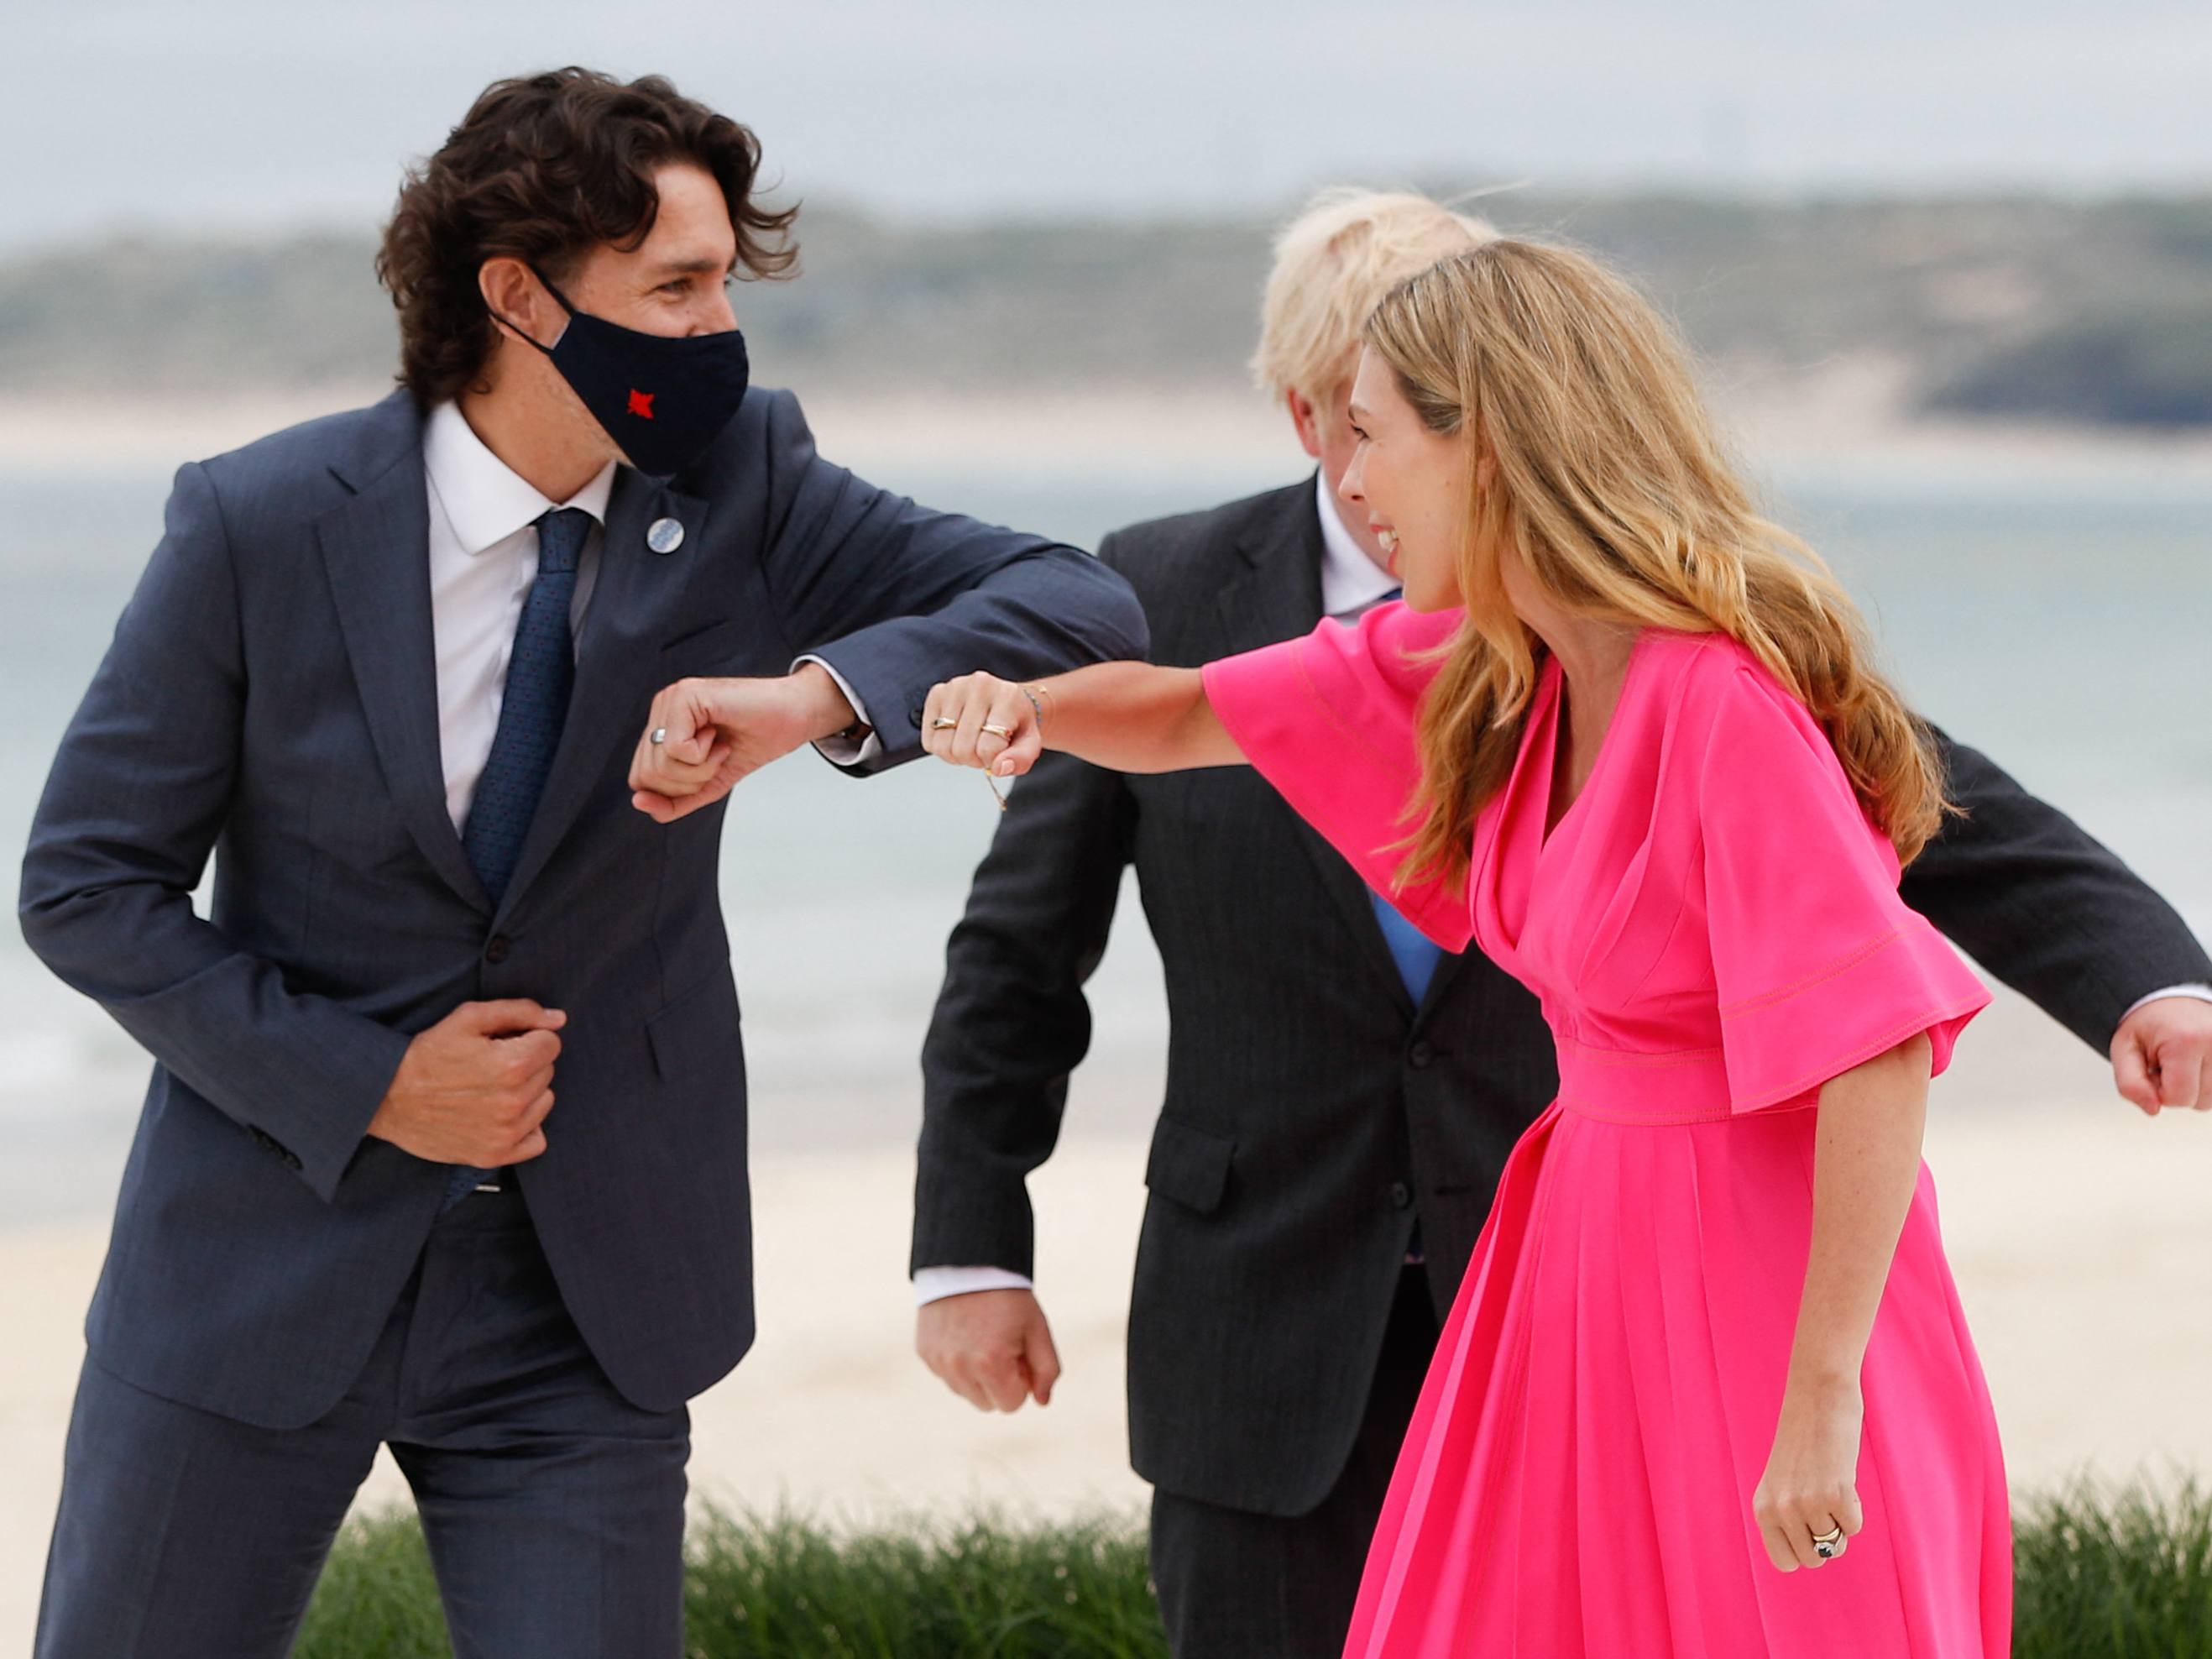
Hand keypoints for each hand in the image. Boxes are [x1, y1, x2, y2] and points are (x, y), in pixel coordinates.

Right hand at [367, 1000, 565, 1165]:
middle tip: (489, 1065)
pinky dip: (525, 1128)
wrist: (386, 1097)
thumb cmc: (427, 1055)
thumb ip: (520, 1011)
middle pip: (548, 1072)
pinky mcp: (495, 1155)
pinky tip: (500, 1116)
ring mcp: (506, 1133)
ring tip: (490, 1089)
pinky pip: (537, 1140)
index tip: (502, 1043)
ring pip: (545, 1102)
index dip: (527, 1038)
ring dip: (526, 1094)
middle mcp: (513, 1102)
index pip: (551, 1043)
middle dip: (526, 1063)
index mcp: (512, 1065)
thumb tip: (558, 1019)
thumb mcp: (468, 1018)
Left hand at [630, 664, 857, 821]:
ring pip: (660, 764)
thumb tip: (638, 803)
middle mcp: (660, 709)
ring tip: (720, 747)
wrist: (795, 716)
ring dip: (700, 768)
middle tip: (718, 758)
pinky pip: (676, 749)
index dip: (676, 790)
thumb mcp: (710, 783)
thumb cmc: (757, 740)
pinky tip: (719, 737)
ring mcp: (670, 700)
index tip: (710, 768)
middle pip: (647, 776)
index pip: (641, 780)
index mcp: (662, 726)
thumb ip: (675, 801)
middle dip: (690, 781)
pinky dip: (704, 755)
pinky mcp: (685, 696)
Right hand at [916, 1287, 1060, 1411]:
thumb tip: (1041, 1401)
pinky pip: (947, 1375)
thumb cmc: (1008, 1296)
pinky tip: (964, 1334)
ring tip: (982, 1337)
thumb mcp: (1037, 1328)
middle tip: (1002, 1345)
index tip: (1019, 1353)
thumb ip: (1046, 1369)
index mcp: (991, 1363)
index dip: (1020, 1381)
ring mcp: (939, 1361)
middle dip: (999, 1382)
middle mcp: (960, 1367)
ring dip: (977, 1375)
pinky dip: (958, 1362)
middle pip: (987, 1404)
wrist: (968, 1261)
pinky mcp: (925, 1352)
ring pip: (965, 1392)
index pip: (1011, 1405)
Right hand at [919, 673, 1043, 777]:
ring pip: (942, 746)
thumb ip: (1020, 760)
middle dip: (974, 759)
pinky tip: (957, 738)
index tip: (999, 753)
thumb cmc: (1017, 723)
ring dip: (957, 756)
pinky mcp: (937, 693)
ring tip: (972, 743)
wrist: (1008, 700)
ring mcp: (955, 687)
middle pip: (962, 749)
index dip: (992, 761)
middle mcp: (979, 685)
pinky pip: (929, 739)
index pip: (988, 747)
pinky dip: (942, 748)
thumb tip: (999, 768)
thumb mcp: (1030, 744)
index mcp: (1007, 696)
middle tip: (985, 750)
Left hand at [1752, 1375, 1864, 1570]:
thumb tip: (1815, 1557)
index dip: (1803, 1551)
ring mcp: (1807, 1503)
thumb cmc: (1804, 1442)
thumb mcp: (1783, 1483)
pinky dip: (1856, 1508)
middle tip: (1824, 1506)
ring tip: (1830, 1485)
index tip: (1809, 1529)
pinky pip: (1855, 1527)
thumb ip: (1788, 1518)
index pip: (1784, 1563)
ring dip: (1841, 1520)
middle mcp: (1781, 1509)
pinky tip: (1843, 1479)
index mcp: (1763, 1509)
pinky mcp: (1835, 1494)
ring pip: (1837, 1544)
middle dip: (1826, 1540)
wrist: (1818, 1397)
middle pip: (1815, 1559)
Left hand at [2112, 995, 2211, 1114]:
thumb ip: (2130, 1084)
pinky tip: (2196, 1064)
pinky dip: (2206, 1084)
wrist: (2172, 997)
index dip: (2157, 1089)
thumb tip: (2153, 1110)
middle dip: (2176, 1088)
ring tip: (2182, 1061)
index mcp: (2187, 1041)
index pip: (2178, 1098)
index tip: (2152, 1066)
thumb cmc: (2148, 1023)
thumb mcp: (2124, 1048)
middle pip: (2198, 1102)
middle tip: (2167, 1061)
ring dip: (2193, 1087)